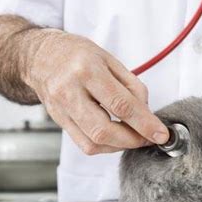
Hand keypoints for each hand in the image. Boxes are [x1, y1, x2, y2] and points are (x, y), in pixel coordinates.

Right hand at [24, 30, 168, 154]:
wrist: (40, 56)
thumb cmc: (77, 55)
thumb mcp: (110, 59)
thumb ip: (132, 86)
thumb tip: (147, 113)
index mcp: (87, 70)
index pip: (121, 105)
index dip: (145, 124)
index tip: (161, 135)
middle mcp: (70, 91)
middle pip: (104, 130)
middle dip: (133, 140)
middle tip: (148, 138)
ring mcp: (61, 110)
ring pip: (93, 143)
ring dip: (120, 146)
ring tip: (134, 137)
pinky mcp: (59, 122)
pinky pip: (84, 145)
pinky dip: (106, 146)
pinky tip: (117, 138)